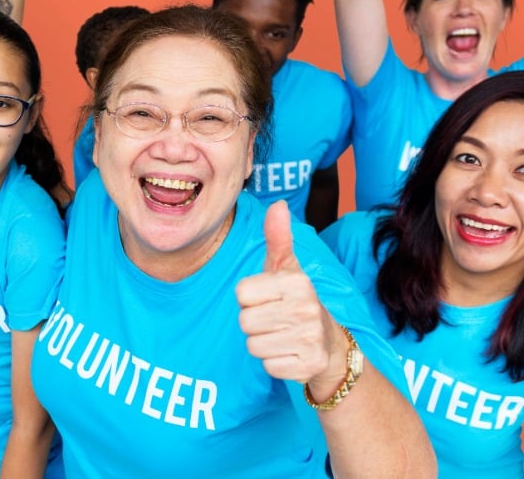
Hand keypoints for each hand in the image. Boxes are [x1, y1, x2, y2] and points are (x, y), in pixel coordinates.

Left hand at [236, 202, 347, 392]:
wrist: (330, 346)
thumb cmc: (297, 302)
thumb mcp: (287, 269)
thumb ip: (277, 238)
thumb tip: (277, 205)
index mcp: (296, 282)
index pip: (241, 294)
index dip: (250, 299)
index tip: (269, 300)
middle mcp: (306, 308)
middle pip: (244, 322)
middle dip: (255, 324)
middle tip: (276, 321)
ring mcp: (309, 338)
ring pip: (253, 345)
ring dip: (263, 344)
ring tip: (282, 336)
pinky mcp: (308, 366)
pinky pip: (268, 366)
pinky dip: (275, 363)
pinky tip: (290, 354)